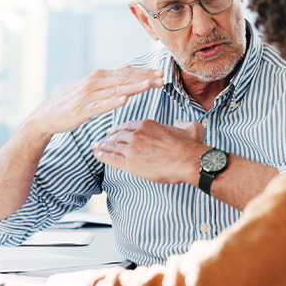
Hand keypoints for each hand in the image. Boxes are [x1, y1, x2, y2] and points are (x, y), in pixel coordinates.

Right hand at [26, 66, 163, 137]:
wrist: (47, 116)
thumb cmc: (72, 104)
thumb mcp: (93, 88)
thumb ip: (111, 80)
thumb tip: (128, 70)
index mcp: (99, 77)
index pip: (126, 73)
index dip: (144, 73)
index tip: (161, 74)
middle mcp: (95, 82)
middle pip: (125, 79)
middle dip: (145, 78)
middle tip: (163, 78)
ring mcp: (89, 95)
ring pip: (116, 89)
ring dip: (134, 87)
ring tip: (150, 85)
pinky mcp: (83, 109)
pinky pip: (101, 105)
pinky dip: (113, 101)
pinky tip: (125, 99)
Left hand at [91, 119, 208, 184]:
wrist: (188, 160)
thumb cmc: (190, 146)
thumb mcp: (190, 128)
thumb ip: (183, 123)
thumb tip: (180, 122)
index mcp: (148, 124)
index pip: (128, 125)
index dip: (120, 128)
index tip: (115, 130)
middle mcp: (137, 134)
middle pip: (117, 134)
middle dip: (108, 137)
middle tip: (102, 139)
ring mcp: (132, 148)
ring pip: (112, 145)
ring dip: (102, 146)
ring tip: (95, 147)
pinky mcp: (130, 163)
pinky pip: (111, 158)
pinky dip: (102, 155)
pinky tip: (97, 155)